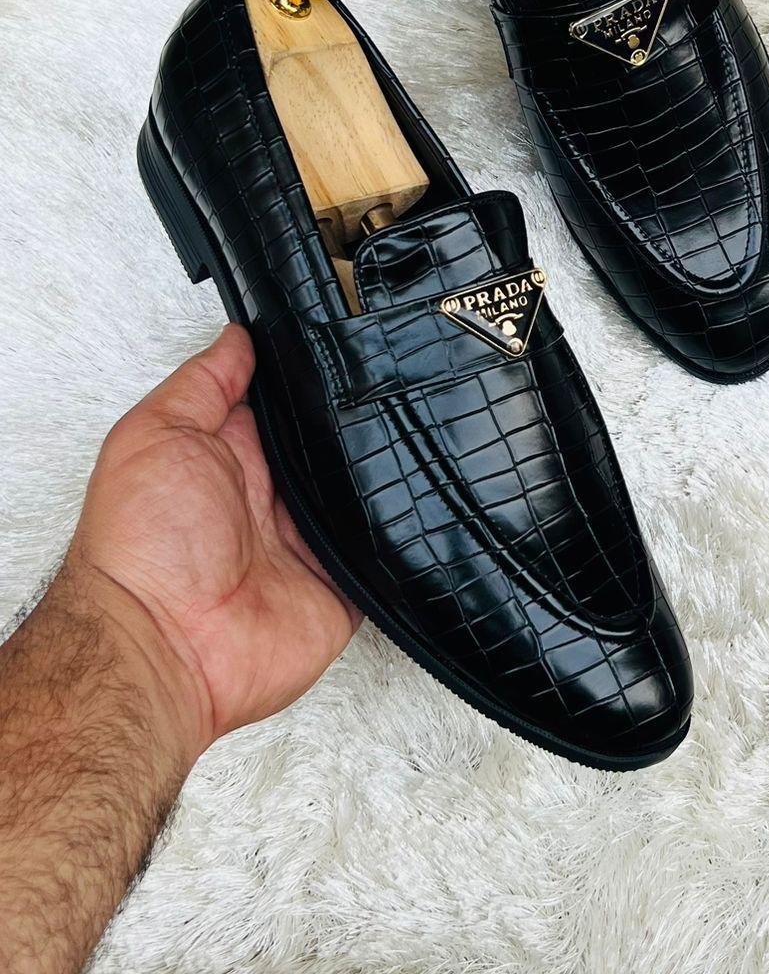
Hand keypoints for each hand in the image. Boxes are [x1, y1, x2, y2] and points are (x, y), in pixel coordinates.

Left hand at [66, 324, 359, 762]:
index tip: (339, 335)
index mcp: (226, 456)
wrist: (165, 649)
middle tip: (381, 381)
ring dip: (375, 470)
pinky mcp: (341, 585)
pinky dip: (397, 530)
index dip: (305, 372)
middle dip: (351, 416)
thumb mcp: (155, 434)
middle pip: (327, 442)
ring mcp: (305, 542)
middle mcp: (268, 497)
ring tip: (401, 432)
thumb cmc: (142, 550)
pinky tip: (410, 499)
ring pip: (361, 490)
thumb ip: (203, 383)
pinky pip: (384, 550)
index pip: (279, 401)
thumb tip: (238, 337)